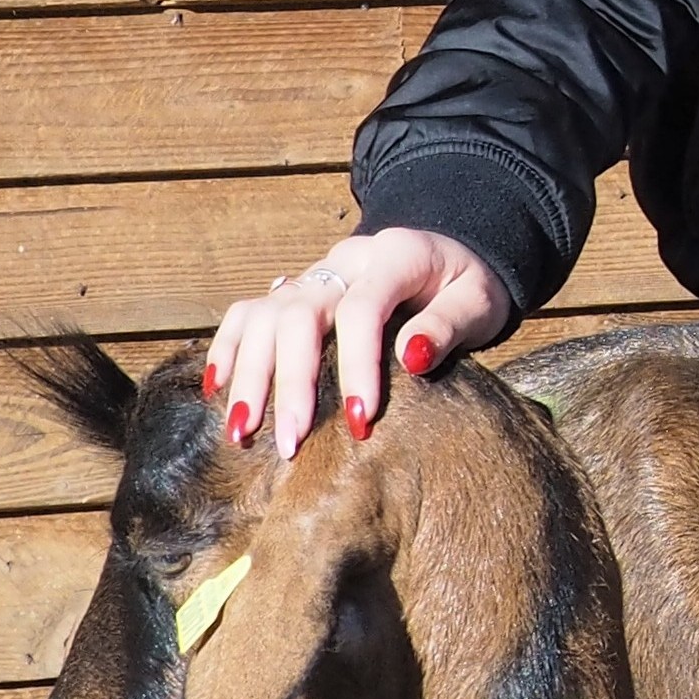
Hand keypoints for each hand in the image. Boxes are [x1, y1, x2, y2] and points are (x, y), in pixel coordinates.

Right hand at [202, 229, 511, 460]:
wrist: (451, 258)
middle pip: (298, 315)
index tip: (361, 421)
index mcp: (395, 256)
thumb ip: (449, 324)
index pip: (362, 310)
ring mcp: (314, 274)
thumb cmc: (467, 288)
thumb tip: (412, 357)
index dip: (357, 367)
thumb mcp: (479, 301)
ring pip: (262, 317)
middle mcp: (345, 261)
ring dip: (249, 375)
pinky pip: (247, 313)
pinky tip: (219, 390)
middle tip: (291, 442)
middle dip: (291, 383)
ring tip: (242, 432)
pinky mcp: (294, 292)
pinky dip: (228, 348)